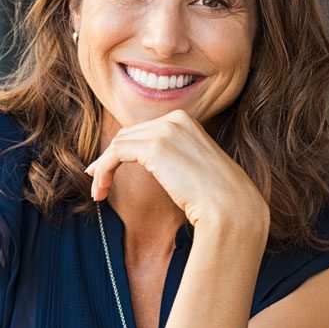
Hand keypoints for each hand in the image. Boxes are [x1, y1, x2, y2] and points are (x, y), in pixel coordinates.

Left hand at [85, 109, 268, 229]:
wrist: (230, 208)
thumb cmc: (217, 196)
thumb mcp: (194, 166)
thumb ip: (174, 157)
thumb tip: (153, 164)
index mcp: (186, 120)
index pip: (143, 131)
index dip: (122, 150)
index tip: (108, 171)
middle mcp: (175, 119)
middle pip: (128, 135)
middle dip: (109, 158)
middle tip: (98, 183)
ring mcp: (165, 130)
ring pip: (118, 144)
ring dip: (103, 169)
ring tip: (98, 193)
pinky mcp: (154, 147)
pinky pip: (115, 155)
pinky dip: (103, 170)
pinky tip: (100, 189)